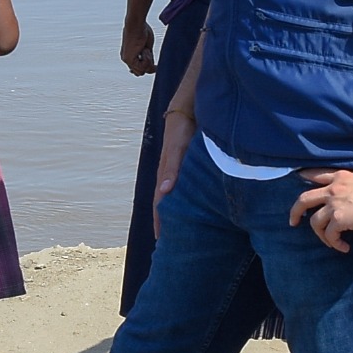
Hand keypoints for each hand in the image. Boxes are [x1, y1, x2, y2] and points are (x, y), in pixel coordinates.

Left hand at [121, 17, 155, 75]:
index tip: (155, 66)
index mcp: (129, 55)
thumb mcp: (147, 47)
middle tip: (150, 53)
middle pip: (139, 73)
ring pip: (141, 72)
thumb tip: (153, 68)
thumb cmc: (141, 30)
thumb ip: (148, 58)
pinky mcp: (128, 59)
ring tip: (146, 50)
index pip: (136, 70)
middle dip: (148, 66)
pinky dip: (147, 59)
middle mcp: (126, 59)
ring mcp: (126, 60)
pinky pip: (142, 67)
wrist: (136, 24)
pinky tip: (144, 49)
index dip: (145, 69)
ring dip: (148, 62)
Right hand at [153, 107, 195, 239]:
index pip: (161, 204)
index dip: (160, 222)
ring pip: (175, 198)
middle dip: (168, 223)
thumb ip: (172, 167)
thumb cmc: (181, 128)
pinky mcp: (185, 167)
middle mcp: (170, 176)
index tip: (161, 240)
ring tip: (180, 232)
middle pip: (166, 204)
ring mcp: (177, 172)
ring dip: (176, 214)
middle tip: (171, 245)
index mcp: (166, 175)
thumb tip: (165, 191)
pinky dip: (184, 202)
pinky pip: (182, 189)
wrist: (187, 108)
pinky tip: (192, 209)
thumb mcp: (176, 147)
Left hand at [290, 168, 352, 251]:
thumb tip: (352, 195)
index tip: (298, 183)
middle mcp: (332, 189)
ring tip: (330, 242)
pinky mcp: (339, 218)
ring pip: (314, 222)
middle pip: (303, 199)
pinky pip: (330, 235)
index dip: (303, 179)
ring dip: (320, 235)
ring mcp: (334, 204)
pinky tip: (344, 247)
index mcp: (339, 177)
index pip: (315, 174)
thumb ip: (351, 183)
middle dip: (295, 212)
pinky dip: (334, 243)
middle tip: (294, 222)